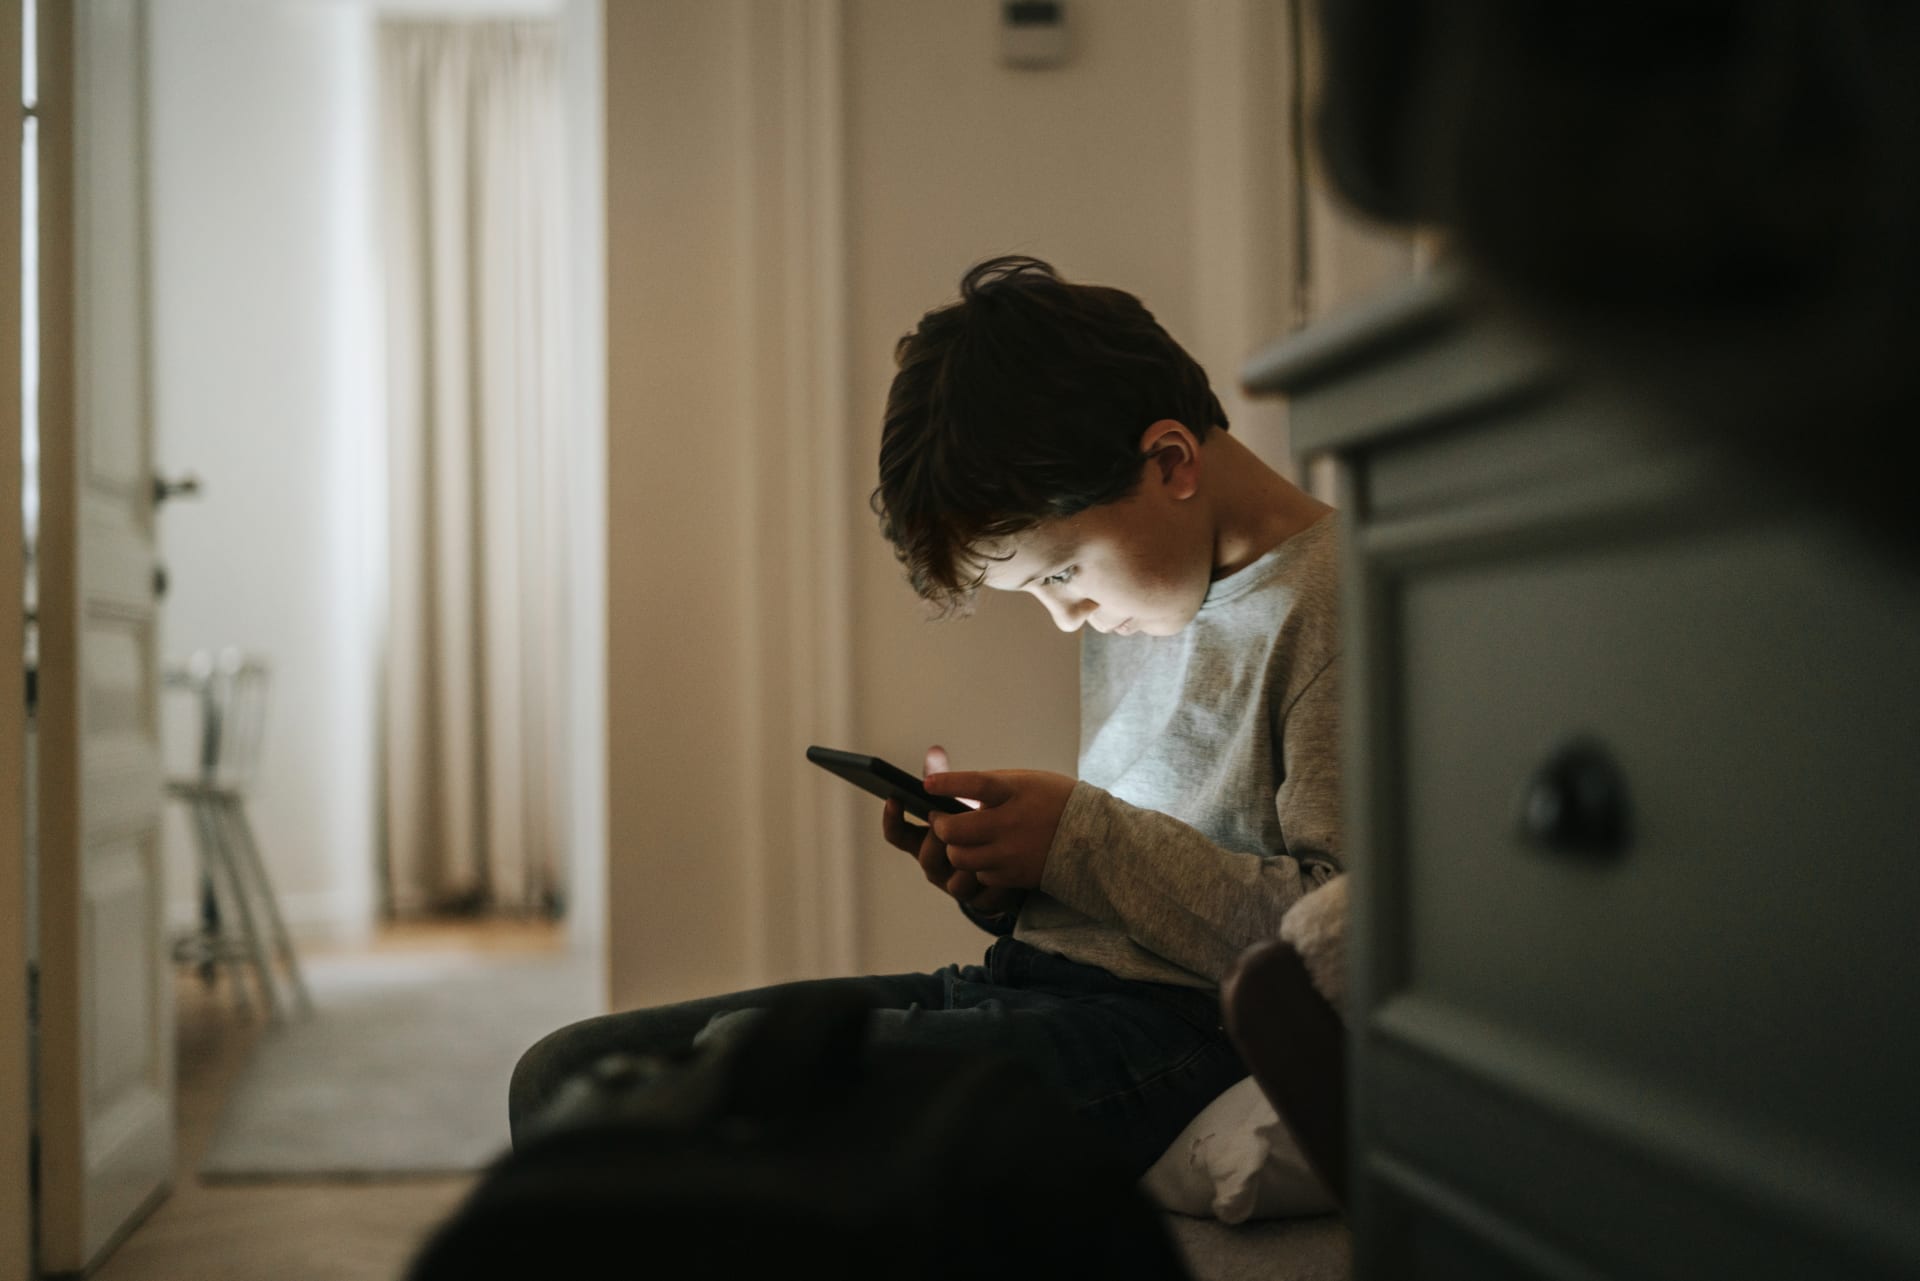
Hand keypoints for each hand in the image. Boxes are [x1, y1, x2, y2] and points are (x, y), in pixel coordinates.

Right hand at [879, 746, 1023, 915]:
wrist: (1018, 859)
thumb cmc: (985, 823)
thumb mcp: (967, 801)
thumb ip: (949, 781)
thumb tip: (935, 752)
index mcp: (925, 840)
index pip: (898, 834)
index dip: (892, 819)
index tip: (893, 798)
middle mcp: (936, 865)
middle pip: (926, 856)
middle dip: (939, 839)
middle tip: (952, 822)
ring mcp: (955, 885)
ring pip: (953, 882)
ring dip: (969, 862)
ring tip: (986, 844)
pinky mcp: (981, 901)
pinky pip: (983, 896)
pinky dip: (994, 883)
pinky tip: (1008, 869)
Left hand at [925, 768, 1074, 890]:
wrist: (1095, 838)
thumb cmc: (1054, 801)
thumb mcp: (1026, 781)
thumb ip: (989, 785)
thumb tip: (948, 786)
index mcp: (1016, 791)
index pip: (976, 785)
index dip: (949, 784)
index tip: (927, 784)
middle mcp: (1012, 822)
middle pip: (956, 830)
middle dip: (939, 826)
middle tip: (939, 820)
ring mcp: (1012, 852)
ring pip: (961, 858)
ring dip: (954, 849)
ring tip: (958, 839)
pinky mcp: (1015, 875)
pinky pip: (980, 875)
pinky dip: (977, 866)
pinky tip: (985, 855)